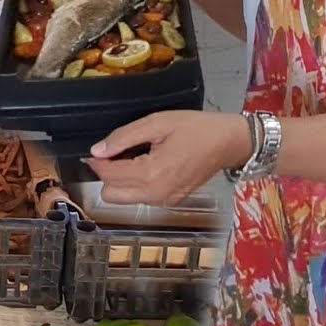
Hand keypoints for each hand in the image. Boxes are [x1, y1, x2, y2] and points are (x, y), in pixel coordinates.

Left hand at [85, 111, 249, 205]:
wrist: (228, 143)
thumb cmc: (195, 128)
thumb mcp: (157, 123)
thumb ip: (124, 137)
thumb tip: (97, 150)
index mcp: (150, 174)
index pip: (108, 175)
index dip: (96, 160)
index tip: (97, 148)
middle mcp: (155, 195)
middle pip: (110, 195)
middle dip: (107, 174)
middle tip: (116, 152)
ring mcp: (163, 202)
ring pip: (124, 199)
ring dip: (121, 181)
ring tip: (134, 156)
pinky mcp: (170, 202)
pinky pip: (141, 198)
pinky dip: (136, 185)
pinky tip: (147, 165)